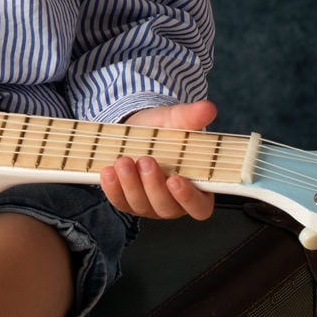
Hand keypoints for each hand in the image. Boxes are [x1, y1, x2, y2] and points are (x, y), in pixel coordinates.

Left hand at [99, 100, 216, 221]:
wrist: (136, 131)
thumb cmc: (162, 132)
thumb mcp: (176, 121)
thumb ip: (191, 118)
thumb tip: (207, 109)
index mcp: (196, 188)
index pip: (199, 206)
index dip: (188, 198)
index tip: (175, 180)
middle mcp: (174, 202)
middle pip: (166, 207)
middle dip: (153, 185)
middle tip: (146, 160)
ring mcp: (150, 205)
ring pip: (141, 205)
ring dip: (131, 184)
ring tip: (124, 161)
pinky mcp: (127, 202)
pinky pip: (120, 201)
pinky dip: (113, 188)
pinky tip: (109, 172)